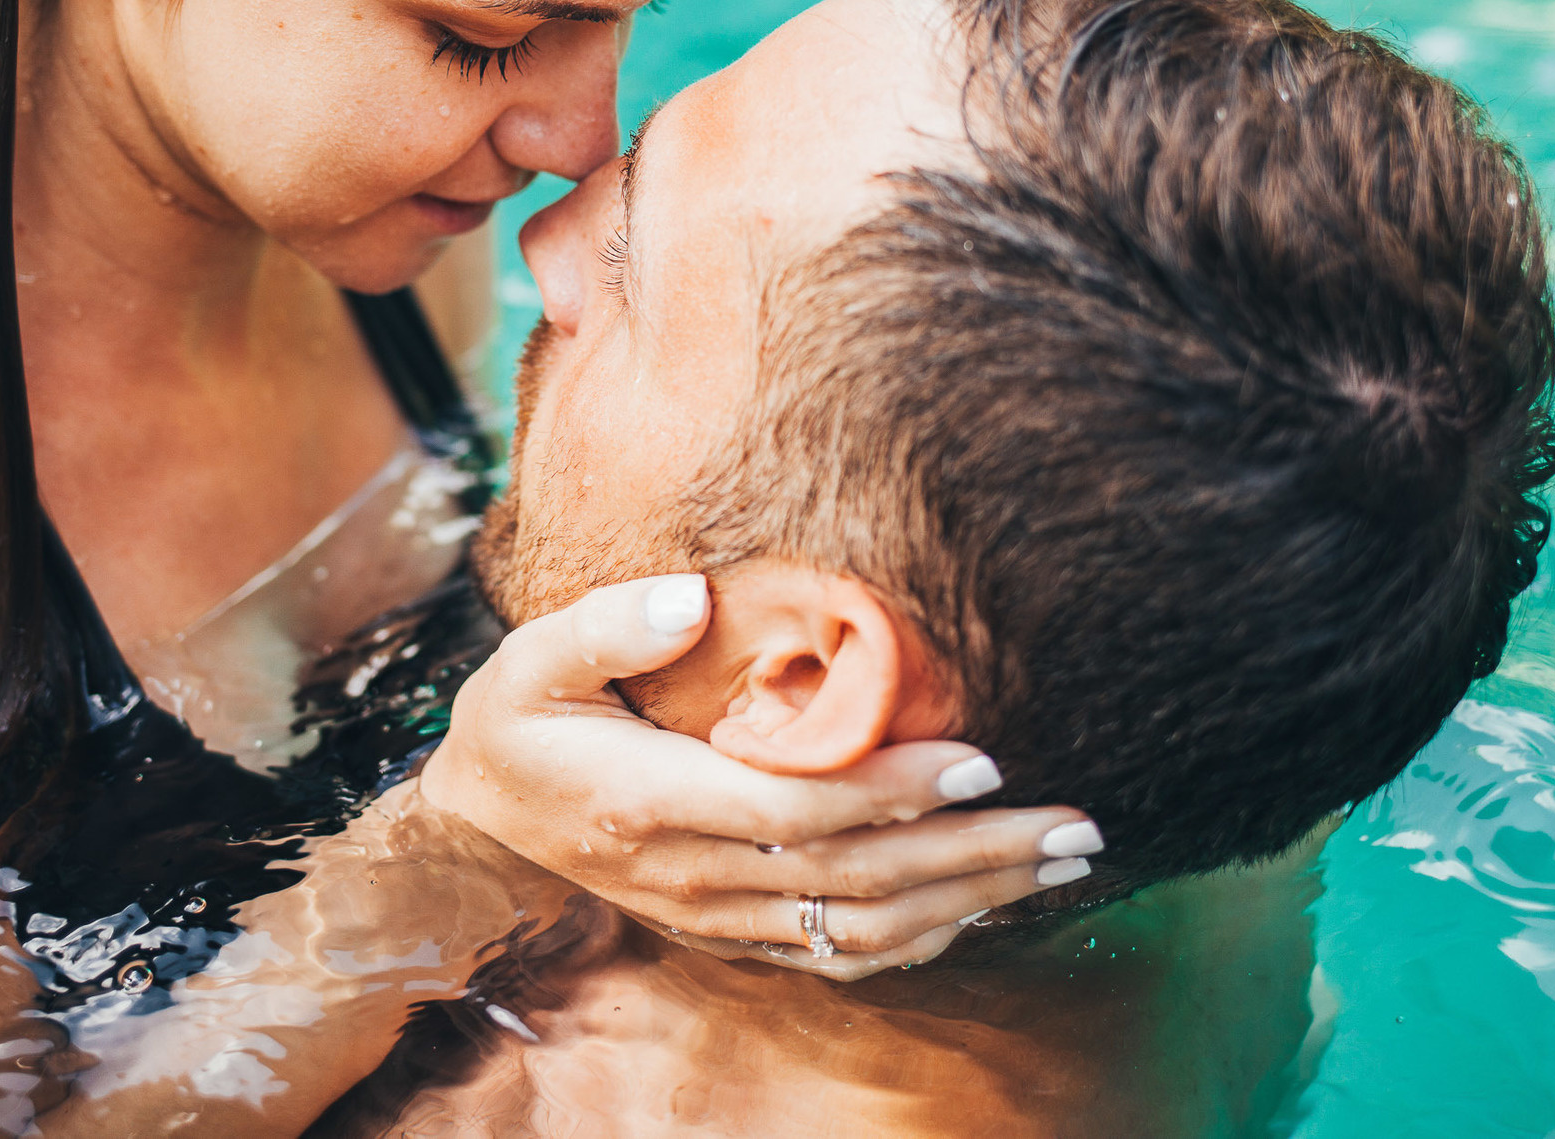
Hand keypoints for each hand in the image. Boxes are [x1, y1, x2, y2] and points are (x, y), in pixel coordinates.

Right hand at [418, 574, 1100, 975]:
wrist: (479, 835)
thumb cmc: (518, 729)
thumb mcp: (528, 661)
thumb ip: (604, 626)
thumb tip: (689, 599)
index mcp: (654, 804)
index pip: (797, 808)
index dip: (893, 790)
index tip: (982, 761)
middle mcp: (699, 876)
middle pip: (858, 878)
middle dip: (975, 853)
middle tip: (1075, 823)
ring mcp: (721, 917)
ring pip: (864, 926)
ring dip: (972, 897)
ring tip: (1063, 859)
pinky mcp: (735, 936)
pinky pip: (841, 954)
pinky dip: (924, 938)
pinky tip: (988, 905)